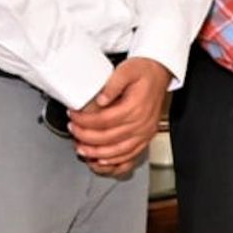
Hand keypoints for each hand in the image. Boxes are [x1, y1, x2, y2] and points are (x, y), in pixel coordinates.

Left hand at [70, 57, 171, 177]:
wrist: (159, 73)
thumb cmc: (143, 72)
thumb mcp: (126, 70)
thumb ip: (112, 84)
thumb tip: (100, 99)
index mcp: (135, 107)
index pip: (104, 120)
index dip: (85, 121)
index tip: (73, 116)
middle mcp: (142, 123)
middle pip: (108, 138)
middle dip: (86, 137)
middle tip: (73, 131)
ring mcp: (145, 132)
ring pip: (118, 151)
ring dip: (97, 153)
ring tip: (81, 149)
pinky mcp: (146, 137)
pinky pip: (131, 156)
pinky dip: (115, 162)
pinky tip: (102, 162)